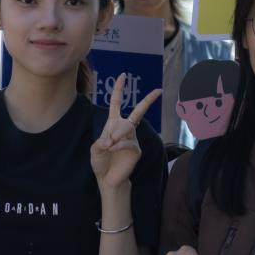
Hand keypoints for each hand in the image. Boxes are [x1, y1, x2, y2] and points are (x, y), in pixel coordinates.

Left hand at [91, 73, 160, 190]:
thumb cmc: (101, 162)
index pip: (116, 103)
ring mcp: (132, 139)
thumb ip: (102, 140)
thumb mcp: (95, 149)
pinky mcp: (136, 149)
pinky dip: (117, 145)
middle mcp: (125, 129)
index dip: (119, 89)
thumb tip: (113, 138)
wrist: (107, 179)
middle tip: (159, 90)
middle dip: (149, 100)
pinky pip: (127, 142)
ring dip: (115, 135)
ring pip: (127, 127)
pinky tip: (112, 150)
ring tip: (108, 145)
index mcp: (113, 124)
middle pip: (138, 111)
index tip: (123, 76)